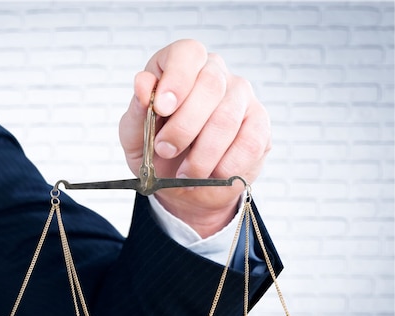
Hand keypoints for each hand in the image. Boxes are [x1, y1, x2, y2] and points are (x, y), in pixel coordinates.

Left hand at [119, 39, 271, 237]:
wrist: (181, 184)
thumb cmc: (156, 151)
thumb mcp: (134, 135)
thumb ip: (137, 111)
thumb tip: (143, 86)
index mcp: (180, 66)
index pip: (187, 53)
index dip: (176, 78)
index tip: (161, 108)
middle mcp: (215, 73)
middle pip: (210, 84)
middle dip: (183, 126)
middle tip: (165, 150)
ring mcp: (241, 96)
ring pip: (227, 118)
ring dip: (202, 154)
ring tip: (184, 173)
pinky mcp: (259, 124)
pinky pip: (250, 142)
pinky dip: (226, 165)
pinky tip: (211, 175)